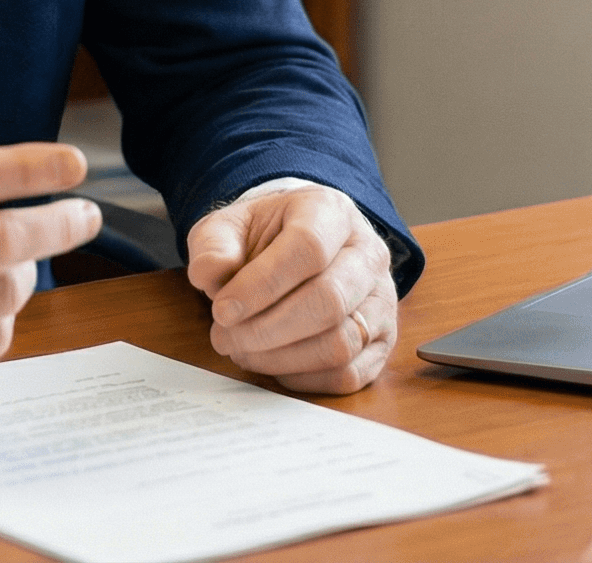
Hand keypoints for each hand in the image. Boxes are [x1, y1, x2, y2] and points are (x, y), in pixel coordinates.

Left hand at [184, 185, 397, 394]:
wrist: (297, 248)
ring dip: (281, 358)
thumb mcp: (228, 228)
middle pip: (329, 301)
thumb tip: (210, 274)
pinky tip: (273, 363)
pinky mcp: (382, 339)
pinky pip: (348, 373)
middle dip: (266, 330)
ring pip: (340, 343)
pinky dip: (303, 378)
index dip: (262, 285)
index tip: (222, 309)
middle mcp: (368, 253)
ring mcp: (381, 299)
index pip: (308, 248)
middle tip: (224, 337)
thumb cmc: (264, 239)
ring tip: (242, 350)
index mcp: (331, 212)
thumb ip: (213, 247)